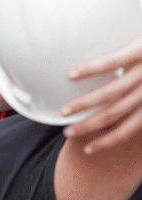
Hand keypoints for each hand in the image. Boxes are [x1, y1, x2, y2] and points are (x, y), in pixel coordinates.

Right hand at [61, 38, 141, 154]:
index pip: (128, 130)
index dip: (107, 142)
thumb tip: (134, 120)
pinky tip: (72, 75)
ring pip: (108, 94)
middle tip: (68, 133)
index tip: (89, 149)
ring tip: (65, 110)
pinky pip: (110, 62)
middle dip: (88, 126)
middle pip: (112, 115)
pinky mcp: (138, 50)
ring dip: (83, 104)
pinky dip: (89, 70)